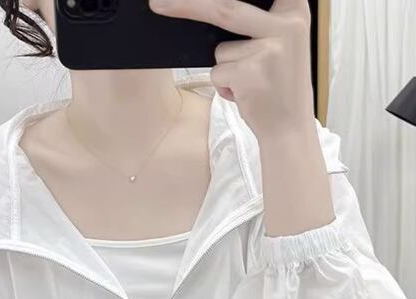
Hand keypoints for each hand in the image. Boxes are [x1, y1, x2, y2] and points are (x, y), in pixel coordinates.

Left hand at [149, 0, 314, 140]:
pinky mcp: (251, 73)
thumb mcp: (281, 43)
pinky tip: (246, 95)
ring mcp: (270, 48)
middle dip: (186, 6)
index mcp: (295, 10)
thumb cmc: (279, 87)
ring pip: (219, 49)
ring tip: (249, 82)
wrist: (290, 130)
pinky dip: (224, 88)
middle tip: (158, 4)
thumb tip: (209, 9)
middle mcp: (288, 24)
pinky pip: (218, 73)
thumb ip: (259, 21)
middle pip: (224, 6)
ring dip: (224, 68)